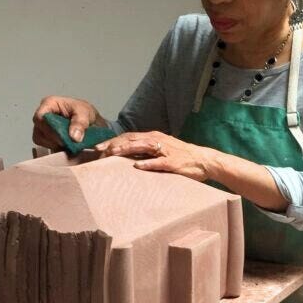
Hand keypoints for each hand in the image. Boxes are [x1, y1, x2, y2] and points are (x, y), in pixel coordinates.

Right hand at [32, 95, 102, 148]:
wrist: (90, 121)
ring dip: (53, 144)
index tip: (61, 138)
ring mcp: (43, 126)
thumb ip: (80, 123)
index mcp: (49, 103)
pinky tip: (66, 147)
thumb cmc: (85, 112)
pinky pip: (45, 145)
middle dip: (52, 138)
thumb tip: (74, 136)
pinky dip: (55, 148)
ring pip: (39, 139)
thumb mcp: (86, 113)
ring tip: (68, 144)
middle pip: (38, 130)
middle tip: (67, 143)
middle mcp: (43, 115)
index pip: (40, 117)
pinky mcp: (47, 137)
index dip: (48, 129)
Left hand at [95, 131, 214, 181]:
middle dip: (114, 144)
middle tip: (98, 150)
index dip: (113, 141)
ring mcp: (165, 151)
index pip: (129, 137)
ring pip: (142, 147)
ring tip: (112, 154)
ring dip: (126, 149)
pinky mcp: (173, 162)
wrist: (204, 160)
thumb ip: (147, 151)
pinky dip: (148, 164)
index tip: (98, 148)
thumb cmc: (182, 157)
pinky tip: (137, 166)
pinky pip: (158, 162)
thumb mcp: (162, 150)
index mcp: (154, 137)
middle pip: (132, 140)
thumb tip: (128, 157)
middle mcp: (157, 141)